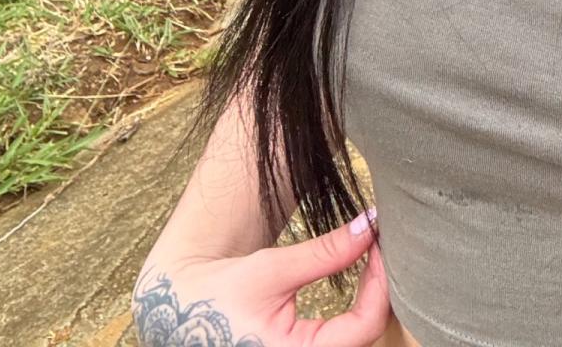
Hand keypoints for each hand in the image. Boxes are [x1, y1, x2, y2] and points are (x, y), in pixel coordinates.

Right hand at [131, 207, 389, 345]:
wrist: (179, 311)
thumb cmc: (217, 294)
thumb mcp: (270, 270)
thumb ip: (324, 253)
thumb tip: (368, 226)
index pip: (365, 325)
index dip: (382, 281)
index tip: (381, 242)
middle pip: (367, 334)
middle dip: (381, 290)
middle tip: (382, 246)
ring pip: (358, 338)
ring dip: (372, 301)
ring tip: (374, 260)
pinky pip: (343, 339)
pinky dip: (358, 313)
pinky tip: (361, 284)